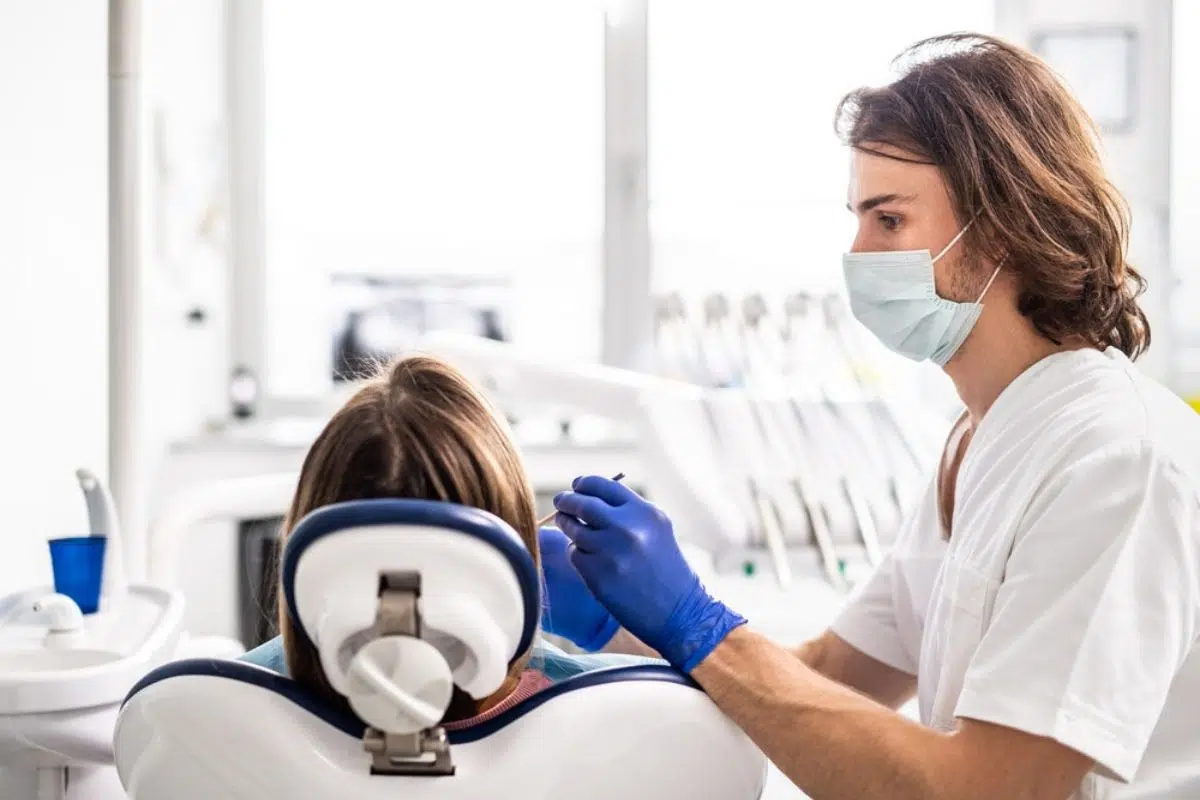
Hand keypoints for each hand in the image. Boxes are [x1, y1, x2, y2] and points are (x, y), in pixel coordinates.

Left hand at [554, 476, 745, 671]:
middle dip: (566, 500)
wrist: (679, 611)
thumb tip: (587, 495)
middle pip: (581, 504)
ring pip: (574, 530)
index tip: (576, 486)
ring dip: (568, 526)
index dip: (584, 484)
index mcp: (644, 512)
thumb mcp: (656, 529)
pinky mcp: (597, 575)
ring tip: (570, 528)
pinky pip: (575, 555)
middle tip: (560, 502)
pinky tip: (592, 560)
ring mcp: (610, 552)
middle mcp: (627, 528)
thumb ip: (626, 510)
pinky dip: (578, 555)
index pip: (602, 485)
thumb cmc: (665, 567)